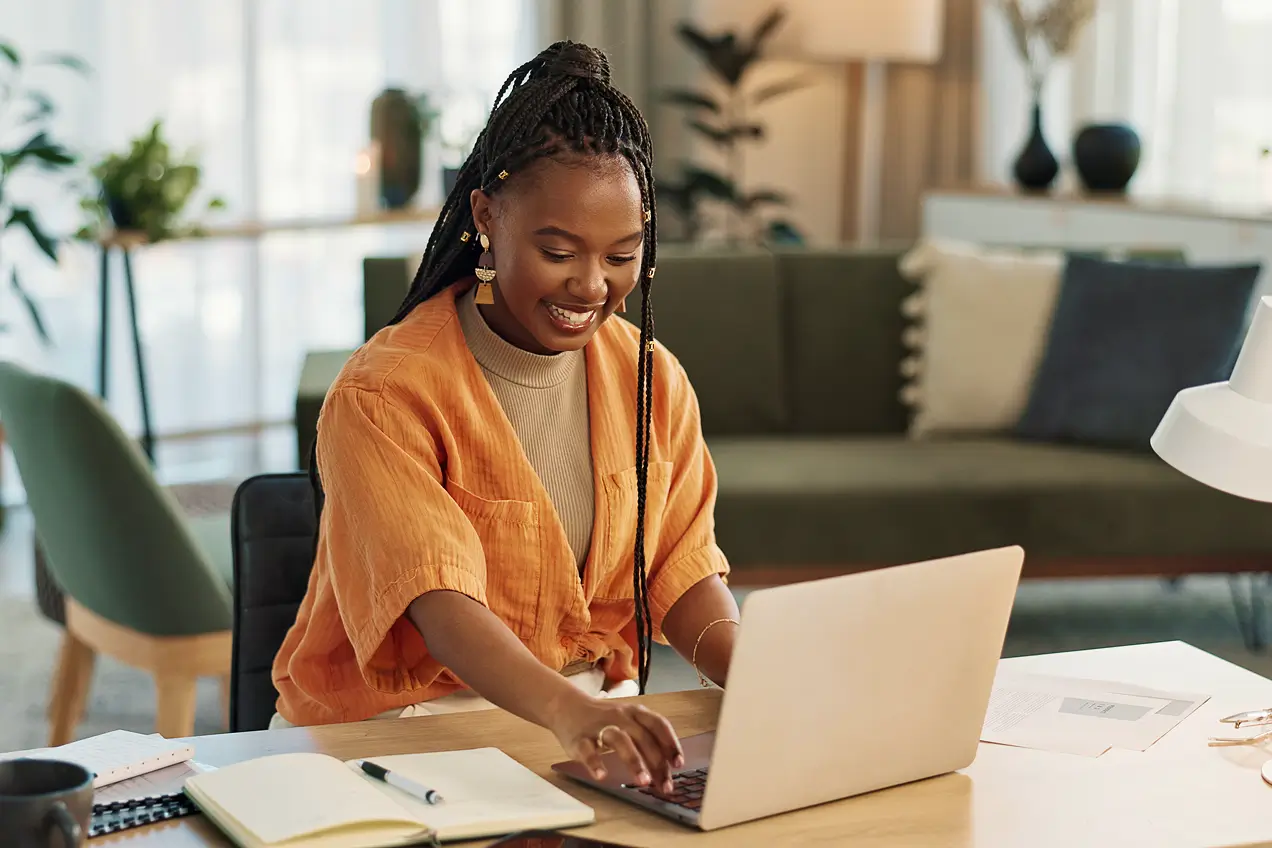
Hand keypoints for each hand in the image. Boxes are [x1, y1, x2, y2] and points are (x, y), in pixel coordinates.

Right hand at [548, 692, 684, 794]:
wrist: (566, 706)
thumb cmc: (604, 719)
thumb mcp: (628, 721)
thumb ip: (646, 741)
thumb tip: (667, 770)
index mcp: (634, 712)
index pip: (658, 724)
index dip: (670, 743)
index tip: (679, 764)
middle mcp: (619, 716)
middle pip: (642, 736)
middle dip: (656, 761)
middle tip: (664, 785)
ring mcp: (599, 726)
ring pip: (619, 740)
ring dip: (633, 760)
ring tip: (643, 781)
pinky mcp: (579, 738)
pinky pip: (588, 750)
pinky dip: (595, 763)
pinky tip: (602, 776)